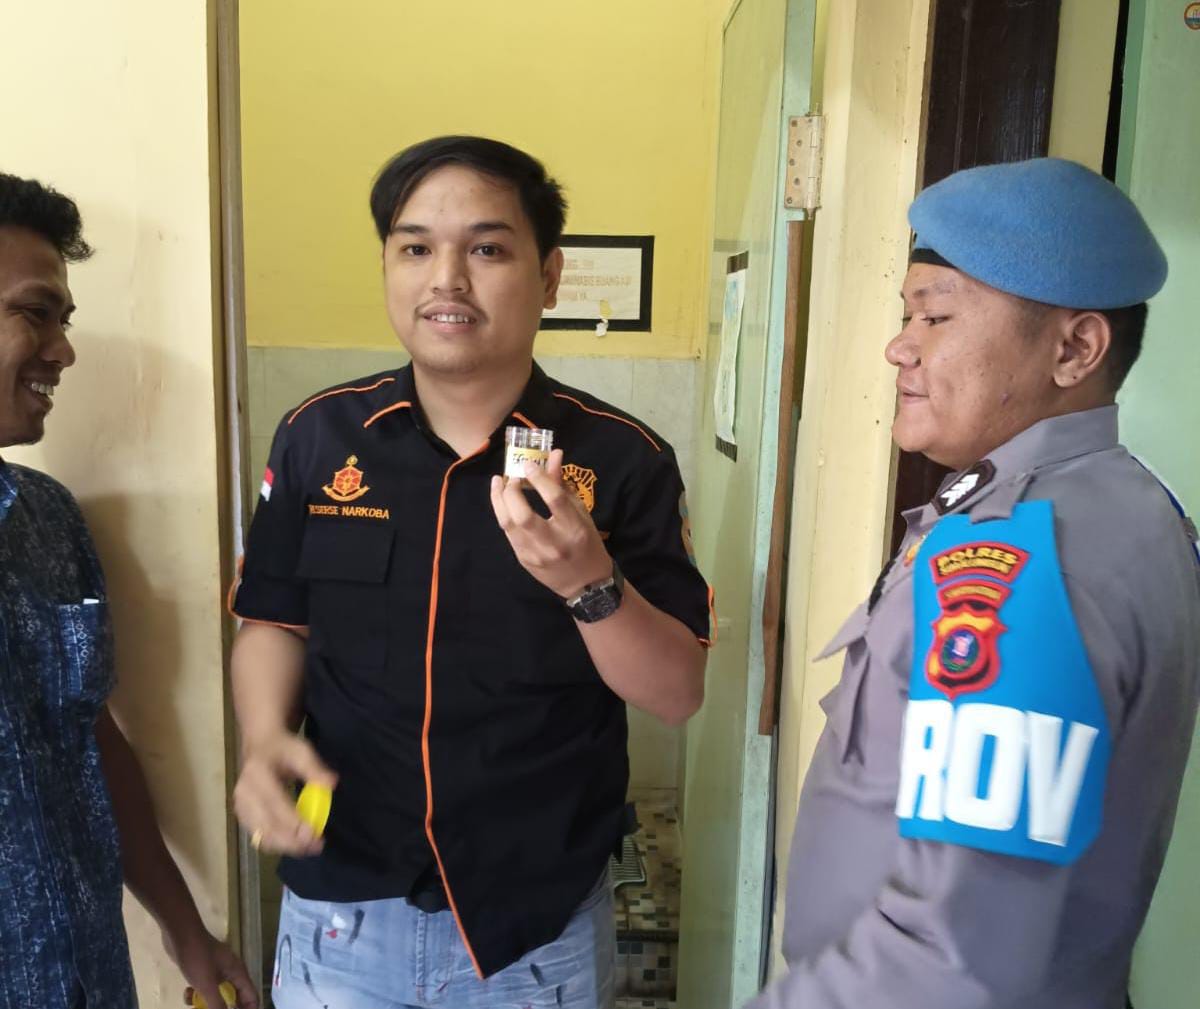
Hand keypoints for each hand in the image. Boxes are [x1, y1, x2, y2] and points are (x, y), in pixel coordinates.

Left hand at [165, 926, 257, 1007]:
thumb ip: (218, 1005)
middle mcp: (231, 973)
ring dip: (207, 1003)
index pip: (251, 997)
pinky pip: (205, 987)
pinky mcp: (204, 969)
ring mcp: (217, 970)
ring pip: (218, 994)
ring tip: (195, 1006)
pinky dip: (197, 994)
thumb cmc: (197, 957)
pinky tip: (187, 992)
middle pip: (234, 998)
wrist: (180, 934)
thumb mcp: (207, 985)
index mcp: (238, 974)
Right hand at [232, 731, 335, 856]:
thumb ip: (315, 768)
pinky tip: (297, 845)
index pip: (275, 803)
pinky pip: (259, 837)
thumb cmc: (283, 748)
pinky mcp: (243, 817)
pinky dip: (278, 844)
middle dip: (292, 841)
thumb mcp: (301, 750)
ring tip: (311, 848)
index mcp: (257, 774)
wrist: (260, 746)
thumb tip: (331, 785)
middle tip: (317, 846)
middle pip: (266, 825)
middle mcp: (244, 794)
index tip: (313, 833)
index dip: (293, 821)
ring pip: (262, 836)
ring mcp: (241, 807)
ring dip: (286, 847)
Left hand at [490, 448, 612, 598]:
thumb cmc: (587, 544)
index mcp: (574, 529)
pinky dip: (504, 513)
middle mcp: (553, 543)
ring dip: (499, 499)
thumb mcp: (581, 514)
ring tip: (498, 483)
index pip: (554, 499)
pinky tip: (503, 502)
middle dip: (512, 491)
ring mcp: (535, 554)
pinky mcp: (523, 560)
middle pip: (523, 515)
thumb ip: (563, 486)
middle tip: (513, 477)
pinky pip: (508, 533)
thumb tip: (554, 455)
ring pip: (508, 524)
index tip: (529, 464)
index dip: (539, 478)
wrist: (586, 585)